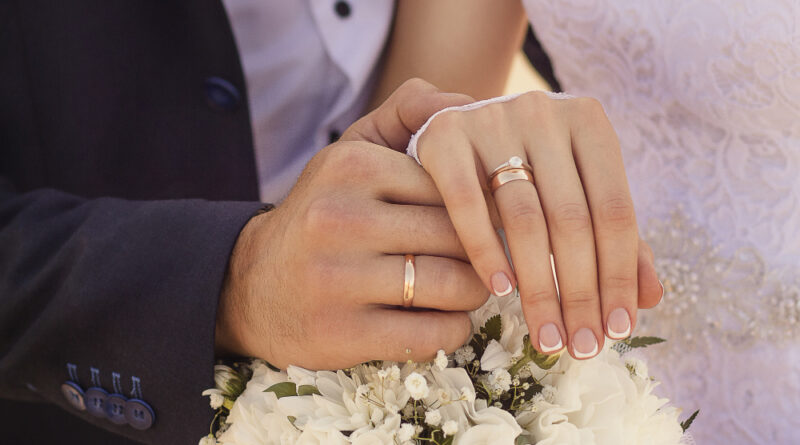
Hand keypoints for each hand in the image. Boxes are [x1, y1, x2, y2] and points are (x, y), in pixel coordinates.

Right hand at [216, 80, 485, 369]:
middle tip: (485, 259)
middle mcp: (341, 219)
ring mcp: (338, 280)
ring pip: (454, 285)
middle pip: (459, 236)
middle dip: (483, 251)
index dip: (480, 207)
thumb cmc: (323, 212)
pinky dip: (454, 330)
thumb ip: (408, 113)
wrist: (249, 284)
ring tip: (466, 288)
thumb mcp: (352, 151)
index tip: (485, 221)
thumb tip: (469, 104)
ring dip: (474, 292)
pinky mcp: (342, 334)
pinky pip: (434, 335)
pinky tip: (443, 319)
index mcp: (352, 167)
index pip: (453, 186)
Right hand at [414, 87, 661, 359]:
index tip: (617, 331)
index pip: (615, 210)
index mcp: (588, 121)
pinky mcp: (445, 135)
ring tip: (548, 336)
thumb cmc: (526, 166)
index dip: (620, 275)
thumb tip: (650, 298)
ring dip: (539, 288)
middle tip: (581, 347)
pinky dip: (486, 251)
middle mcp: (544, 112)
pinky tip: (500, 292)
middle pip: (573, 219)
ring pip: (524, 218)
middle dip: (581, 293)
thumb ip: (612, 236)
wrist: (456, 124)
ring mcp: (491, 119)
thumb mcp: (574, 189)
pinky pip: (467, 204)